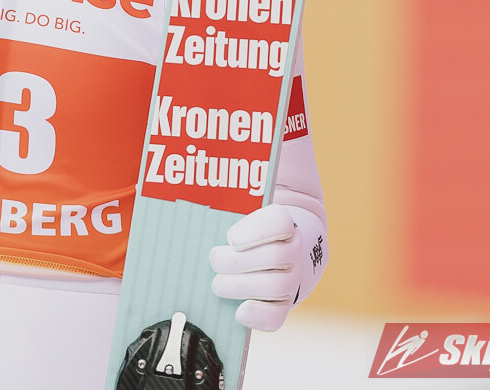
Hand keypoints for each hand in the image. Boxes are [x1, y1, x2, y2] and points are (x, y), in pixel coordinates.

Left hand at [209, 203, 326, 331]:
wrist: (281, 251)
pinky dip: (258, 316)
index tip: (231, 238)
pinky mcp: (285, 304)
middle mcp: (293, 250)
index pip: (279, 221)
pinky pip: (278, 316)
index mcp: (282, 221)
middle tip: (214, 259)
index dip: (255, 231)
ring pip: (275, 286)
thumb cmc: (248, 227)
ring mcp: (292, 278)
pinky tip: (239, 310)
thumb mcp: (241, 206)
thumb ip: (225, 194)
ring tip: (217, 284)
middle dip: (238, 261)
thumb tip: (196, 173)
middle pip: (274, 256)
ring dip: (241, 286)